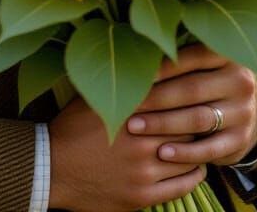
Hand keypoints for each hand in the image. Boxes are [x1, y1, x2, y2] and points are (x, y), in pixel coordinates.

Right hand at [47, 91, 203, 211]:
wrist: (50, 168)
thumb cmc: (72, 127)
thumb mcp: (94, 96)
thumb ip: (125, 83)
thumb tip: (152, 62)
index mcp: (129, 109)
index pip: (176, 97)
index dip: (190, 94)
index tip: (199, 90)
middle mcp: (139, 138)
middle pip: (186, 125)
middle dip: (196, 119)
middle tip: (206, 114)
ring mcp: (142, 169)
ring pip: (189, 155)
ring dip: (198, 147)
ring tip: (203, 140)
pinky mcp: (142, 195)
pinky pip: (183, 185)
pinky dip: (195, 174)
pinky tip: (195, 166)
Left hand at [124, 43, 256, 170]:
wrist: (247, 112)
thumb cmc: (208, 82)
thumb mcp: (203, 65)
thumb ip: (178, 57)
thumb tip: (135, 53)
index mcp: (228, 56)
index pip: (193, 57)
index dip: (163, 66)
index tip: (134, 74)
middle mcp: (240, 82)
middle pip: (192, 88)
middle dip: (156, 97)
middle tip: (128, 104)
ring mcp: (243, 112)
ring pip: (198, 118)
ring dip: (163, 123)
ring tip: (135, 126)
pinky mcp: (240, 141)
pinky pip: (209, 148)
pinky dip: (184, 152)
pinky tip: (162, 153)